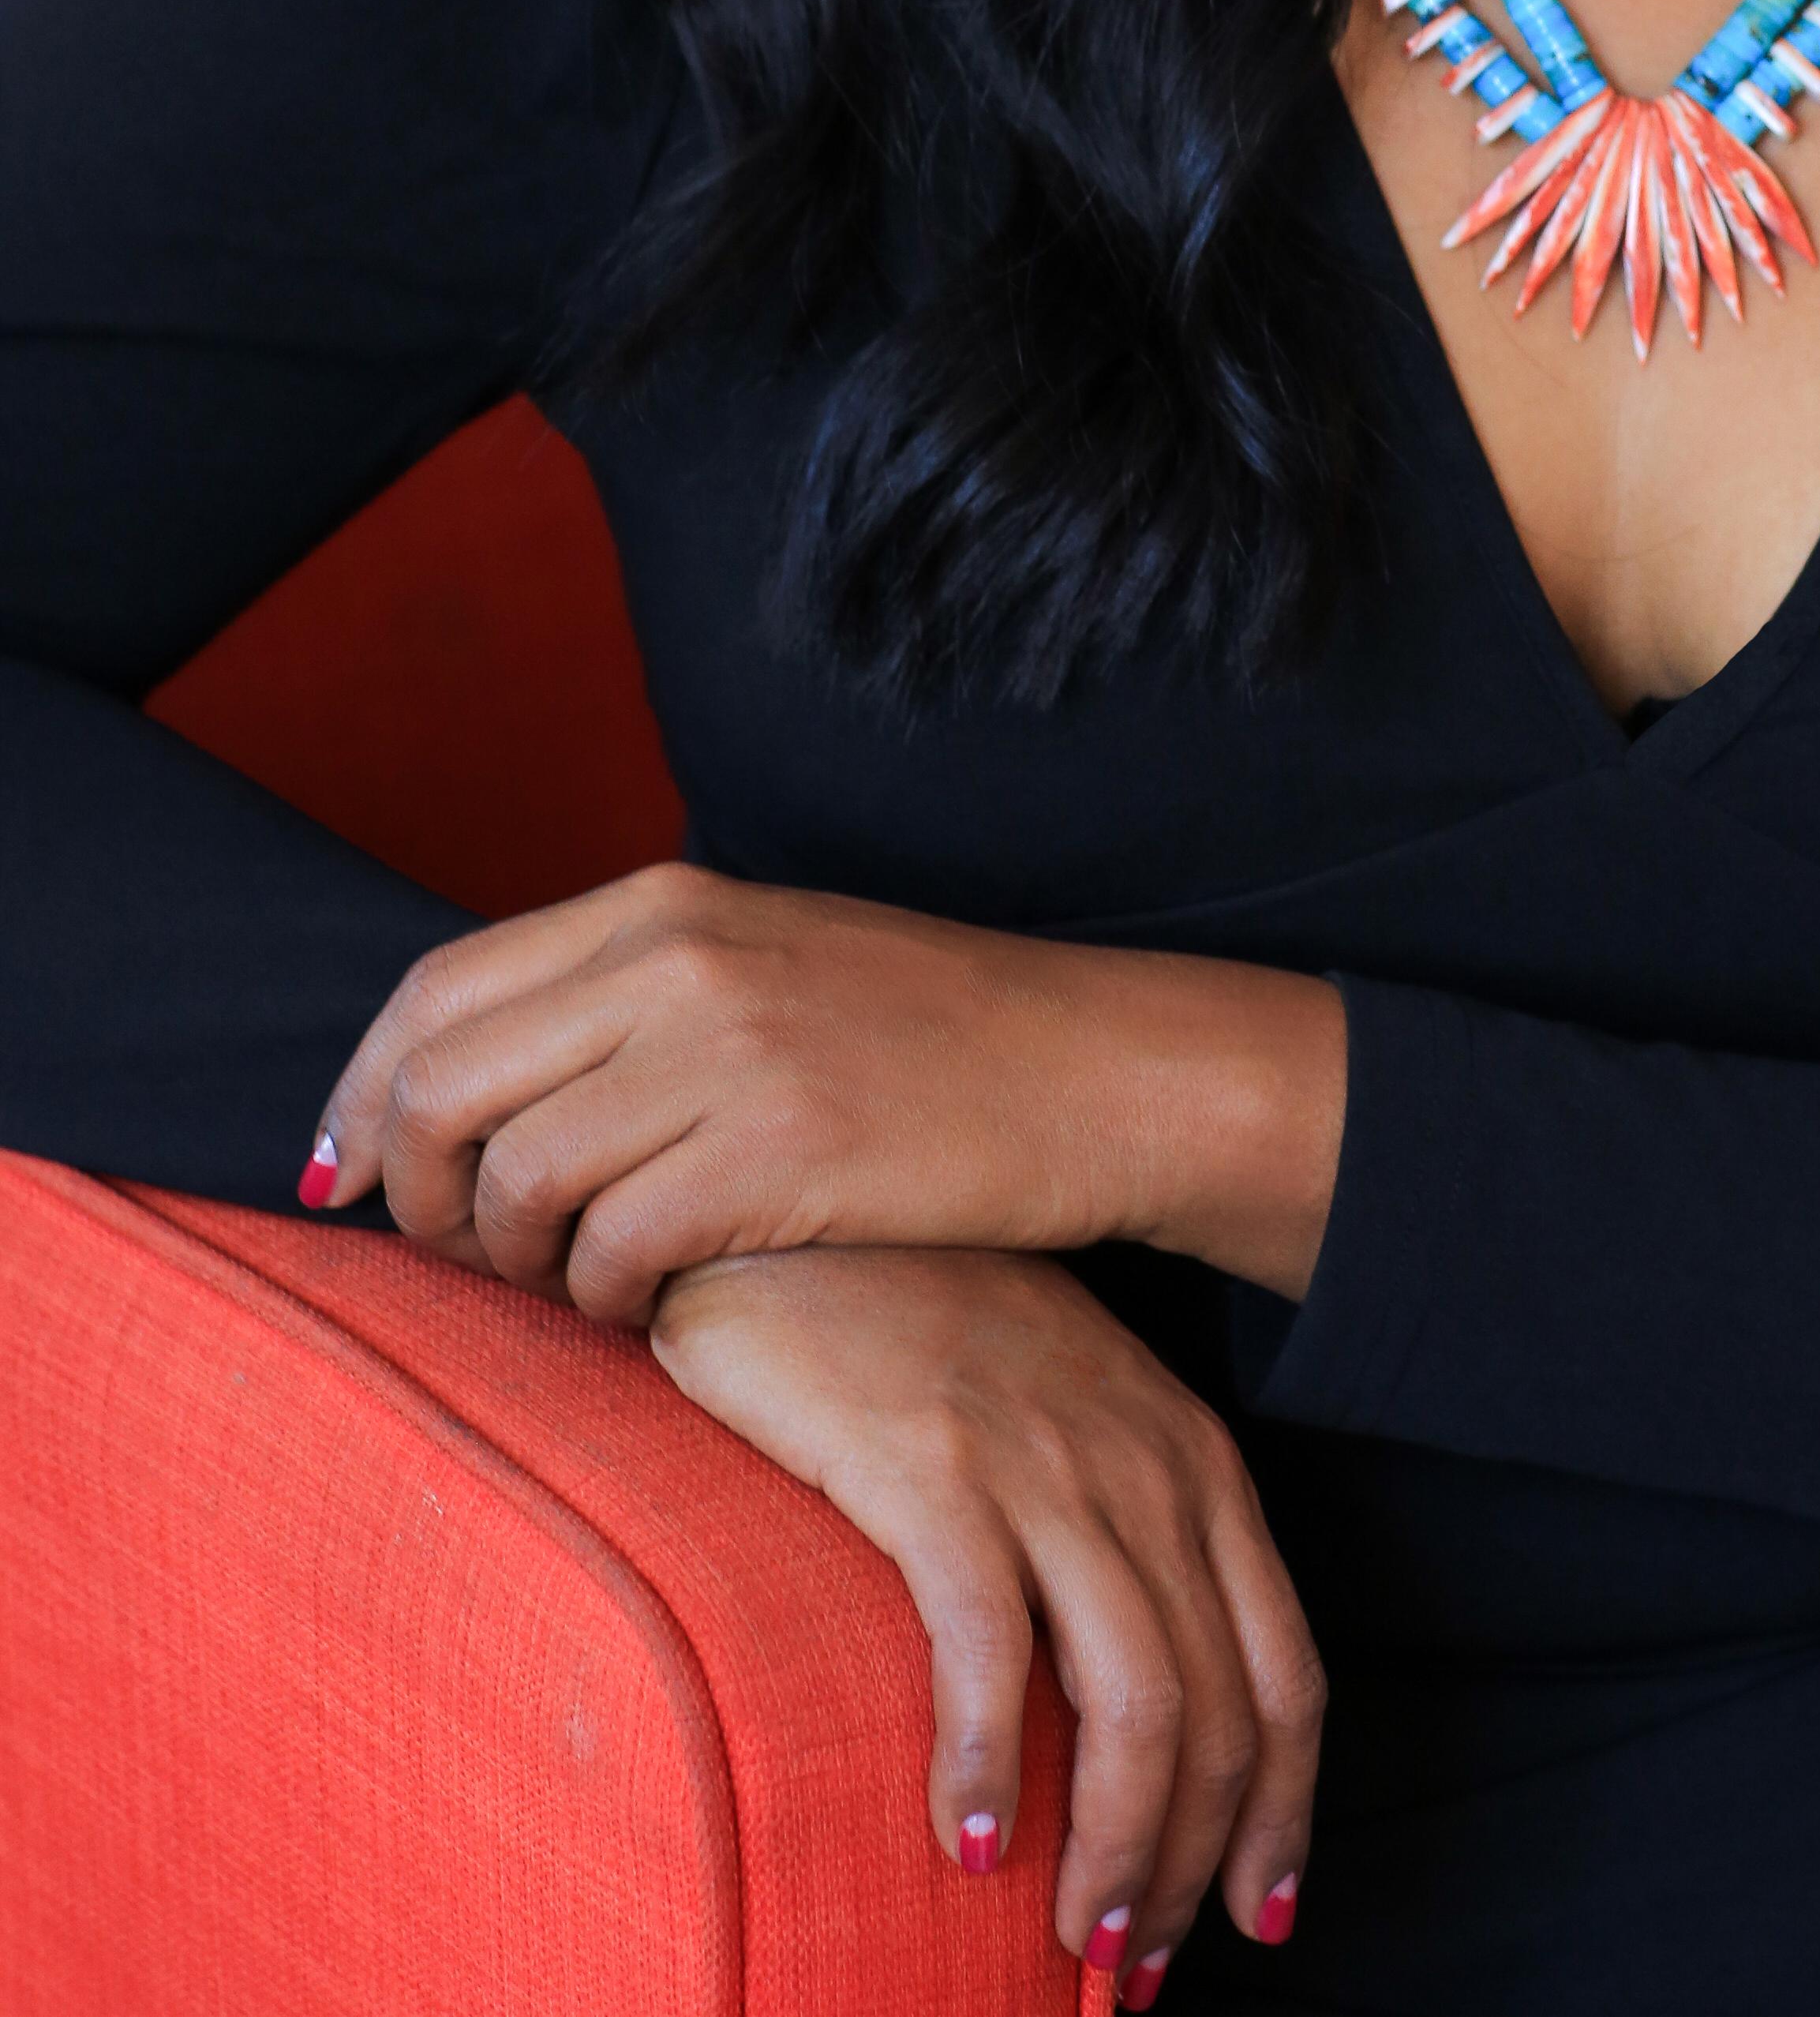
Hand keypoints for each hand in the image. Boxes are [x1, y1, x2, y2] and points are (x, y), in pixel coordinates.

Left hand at [305, 861, 1345, 1323]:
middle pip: (443, 1086)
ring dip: (509, 1259)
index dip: (359, 1096)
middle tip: (453, 1256)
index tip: (338, 1181)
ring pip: (515, 1178)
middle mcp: (677, 960)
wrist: (1093, 1070)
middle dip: (414, 1194)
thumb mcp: (760, 962)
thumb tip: (468, 1081)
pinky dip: (602, 1297)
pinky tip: (646, 1304)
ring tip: (564, 1283)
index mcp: (660, 905)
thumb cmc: (923, 1036)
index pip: (434, 992)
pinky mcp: (779, 1152)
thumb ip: (624, 995)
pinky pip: (614, 1249)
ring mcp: (729, 1052)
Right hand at [650, 1243, 1320, 1995]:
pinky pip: (989, 1648)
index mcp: (1189, 1460)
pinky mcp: (933, 1468)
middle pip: (1219, 1709)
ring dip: (1112, 1846)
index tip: (1260, 1915)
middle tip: (1132, 1966)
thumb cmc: (919, 1315)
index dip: (1284, 1811)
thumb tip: (1114, 1702)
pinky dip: (984, 1762)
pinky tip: (963, 1836)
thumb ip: (1102, 1531)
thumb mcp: (1057, 1412)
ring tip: (1071, 1937)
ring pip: (1136, 1700)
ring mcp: (1044, 1465)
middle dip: (1191, 1863)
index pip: (1286, 1670)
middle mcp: (1142, 1467)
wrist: (810, 1194)